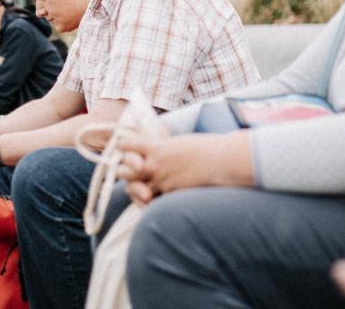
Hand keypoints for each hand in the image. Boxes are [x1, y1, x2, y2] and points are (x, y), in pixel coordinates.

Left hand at [115, 131, 251, 204]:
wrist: (223, 160)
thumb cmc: (208, 148)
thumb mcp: (181, 142)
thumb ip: (166, 147)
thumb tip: (158, 147)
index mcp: (158, 146)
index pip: (129, 145)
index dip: (124, 147)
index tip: (121, 147)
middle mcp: (156, 163)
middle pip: (126, 170)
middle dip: (123, 172)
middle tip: (122, 171)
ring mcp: (162, 180)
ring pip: (135, 188)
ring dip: (134, 189)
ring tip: (134, 189)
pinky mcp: (171, 194)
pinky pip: (152, 202)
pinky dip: (148, 203)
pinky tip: (148, 202)